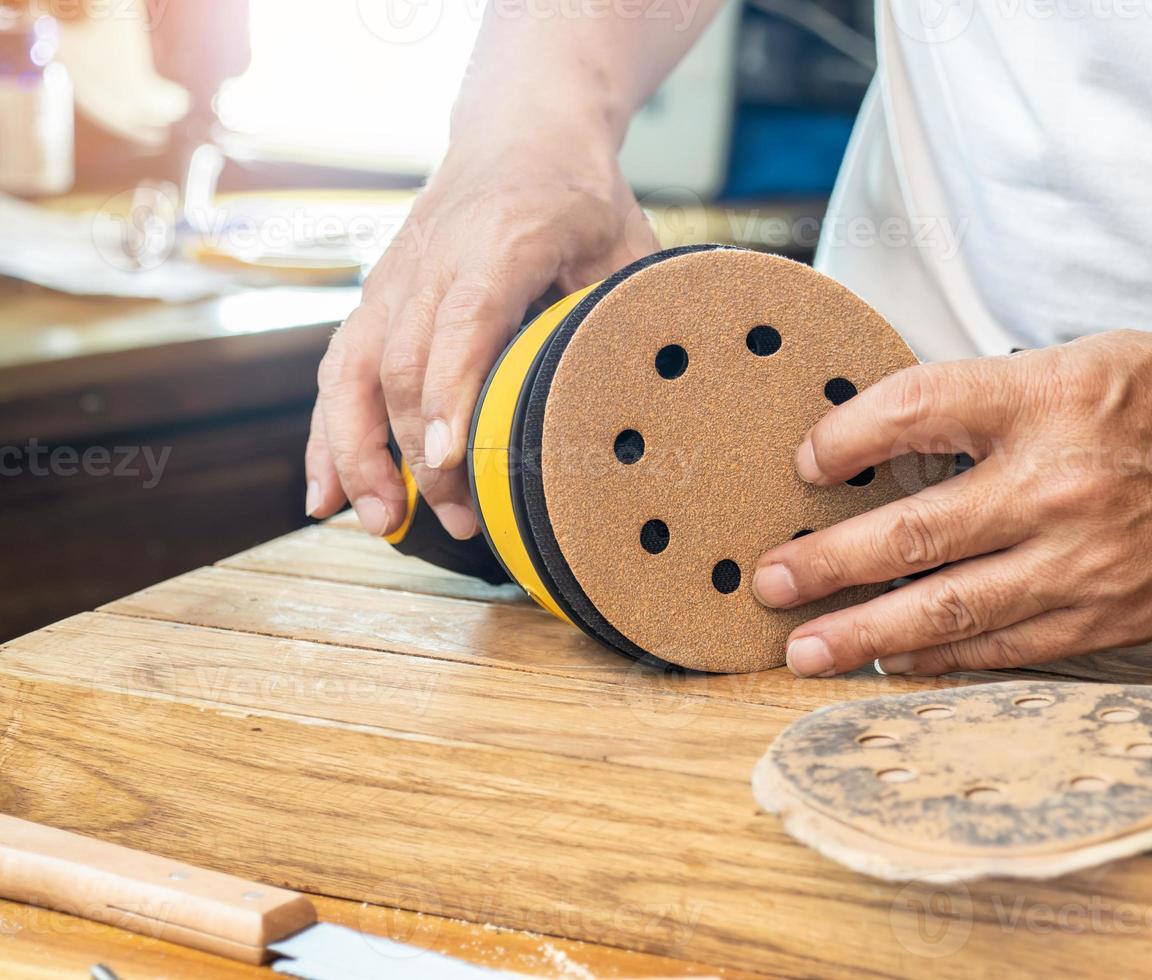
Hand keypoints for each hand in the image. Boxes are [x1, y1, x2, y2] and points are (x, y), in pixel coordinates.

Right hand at [305, 126, 657, 536]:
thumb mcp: (624, 243)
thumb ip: (628, 313)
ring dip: (357, 454)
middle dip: (416, 453)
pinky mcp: (376, 297)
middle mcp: (432, 259)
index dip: (453, 394)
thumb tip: (650, 402)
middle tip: (454, 521)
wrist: (520, 131)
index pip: (465, 322)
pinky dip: (327, 434)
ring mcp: (394, 279)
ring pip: (353, 372)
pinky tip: (326, 496)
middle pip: (405, 363)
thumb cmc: (579, 194)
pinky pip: (339, 371)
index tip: (448, 461)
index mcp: (502, 239)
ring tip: (381, 525)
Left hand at [753, 330, 1151, 676]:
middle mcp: (1057, 482)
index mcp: (1047, 398)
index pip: (912, 411)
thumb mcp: (1085, 359)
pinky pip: (1005, 647)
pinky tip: (894, 664)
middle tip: (767, 580)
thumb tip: (894, 431)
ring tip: (803, 650)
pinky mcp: (1107, 617)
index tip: (808, 460)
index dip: (843, 438)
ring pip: (947, 609)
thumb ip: (994, 394)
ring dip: (864, 632)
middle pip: (910, 532)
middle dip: (826, 562)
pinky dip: (942, 659)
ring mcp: (1081, 561)